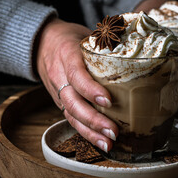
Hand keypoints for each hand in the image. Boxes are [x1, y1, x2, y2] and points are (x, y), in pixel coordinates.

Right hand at [36, 17, 117, 151]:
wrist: (41, 43)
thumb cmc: (69, 38)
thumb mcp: (85, 34)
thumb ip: (105, 45)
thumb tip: (136, 51)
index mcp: (66, 55)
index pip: (76, 75)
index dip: (90, 90)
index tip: (108, 101)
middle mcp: (59, 76)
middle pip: (72, 102)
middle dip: (93, 120)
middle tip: (113, 131)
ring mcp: (58, 91)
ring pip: (70, 114)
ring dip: (90, 132)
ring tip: (108, 143)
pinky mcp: (60, 101)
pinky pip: (71, 118)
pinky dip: (85, 131)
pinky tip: (100, 141)